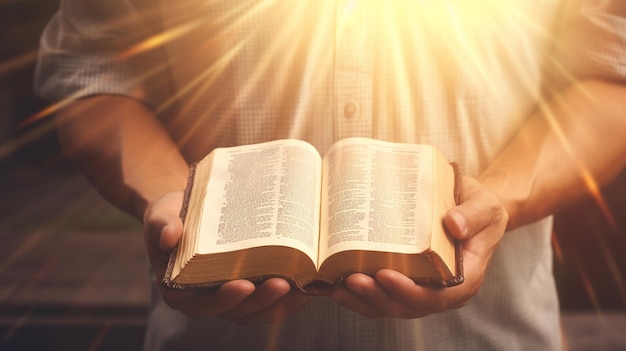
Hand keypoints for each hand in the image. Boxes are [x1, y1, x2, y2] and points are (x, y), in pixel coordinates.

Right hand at [142, 191, 312, 323]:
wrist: (187, 213)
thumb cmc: (172, 215)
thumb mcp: (161, 215)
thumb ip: (162, 224)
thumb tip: (169, 235)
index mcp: (181, 291)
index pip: (203, 304)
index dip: (225, 299)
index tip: (244, 285)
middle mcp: (207, 300)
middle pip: (238, 311)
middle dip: (262, 300)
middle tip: (283, 283)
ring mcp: (231, 297)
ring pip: (259, 310)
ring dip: (282, 302)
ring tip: (303, 285)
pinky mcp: (250, 288)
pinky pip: (271, 300)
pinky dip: (290, 295)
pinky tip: (308, 281)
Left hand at [329, 176, 507, 317]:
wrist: (471, 210)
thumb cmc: (479, 209)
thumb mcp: (484, 205)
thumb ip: (474, 215)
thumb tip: (454, 224)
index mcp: (465, 278)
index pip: (438, 296)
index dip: (410, 291)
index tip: (385, 274)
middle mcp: (443, 292)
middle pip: (409, 306)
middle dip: (378, 296)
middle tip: (351, 278)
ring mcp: (423, 290)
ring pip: (391, 306)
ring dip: (363, 300)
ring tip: (338, 284)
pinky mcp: (406, 283)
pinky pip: (382, 297)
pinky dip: (359, 295)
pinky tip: (336, 283)